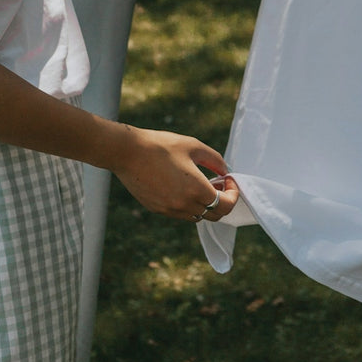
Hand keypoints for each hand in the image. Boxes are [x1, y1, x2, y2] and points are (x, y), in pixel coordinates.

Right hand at [113, 127, 240, 221]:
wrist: (127, 152)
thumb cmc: (161, 145)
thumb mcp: (194, 146)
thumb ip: (215, 160)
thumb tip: (225, 171)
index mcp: (196, 189)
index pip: (225, 206)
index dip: (233, 194)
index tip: (229, 180)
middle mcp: (184, 205)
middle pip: (214, 215)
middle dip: (222, 201)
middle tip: (219, 183)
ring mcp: (169, 210)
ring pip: (197, 216)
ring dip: (205, 204)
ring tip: (202, 184)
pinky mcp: (157, 209)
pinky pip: (180, 213)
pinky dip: (189, 205)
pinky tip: (184, 187)